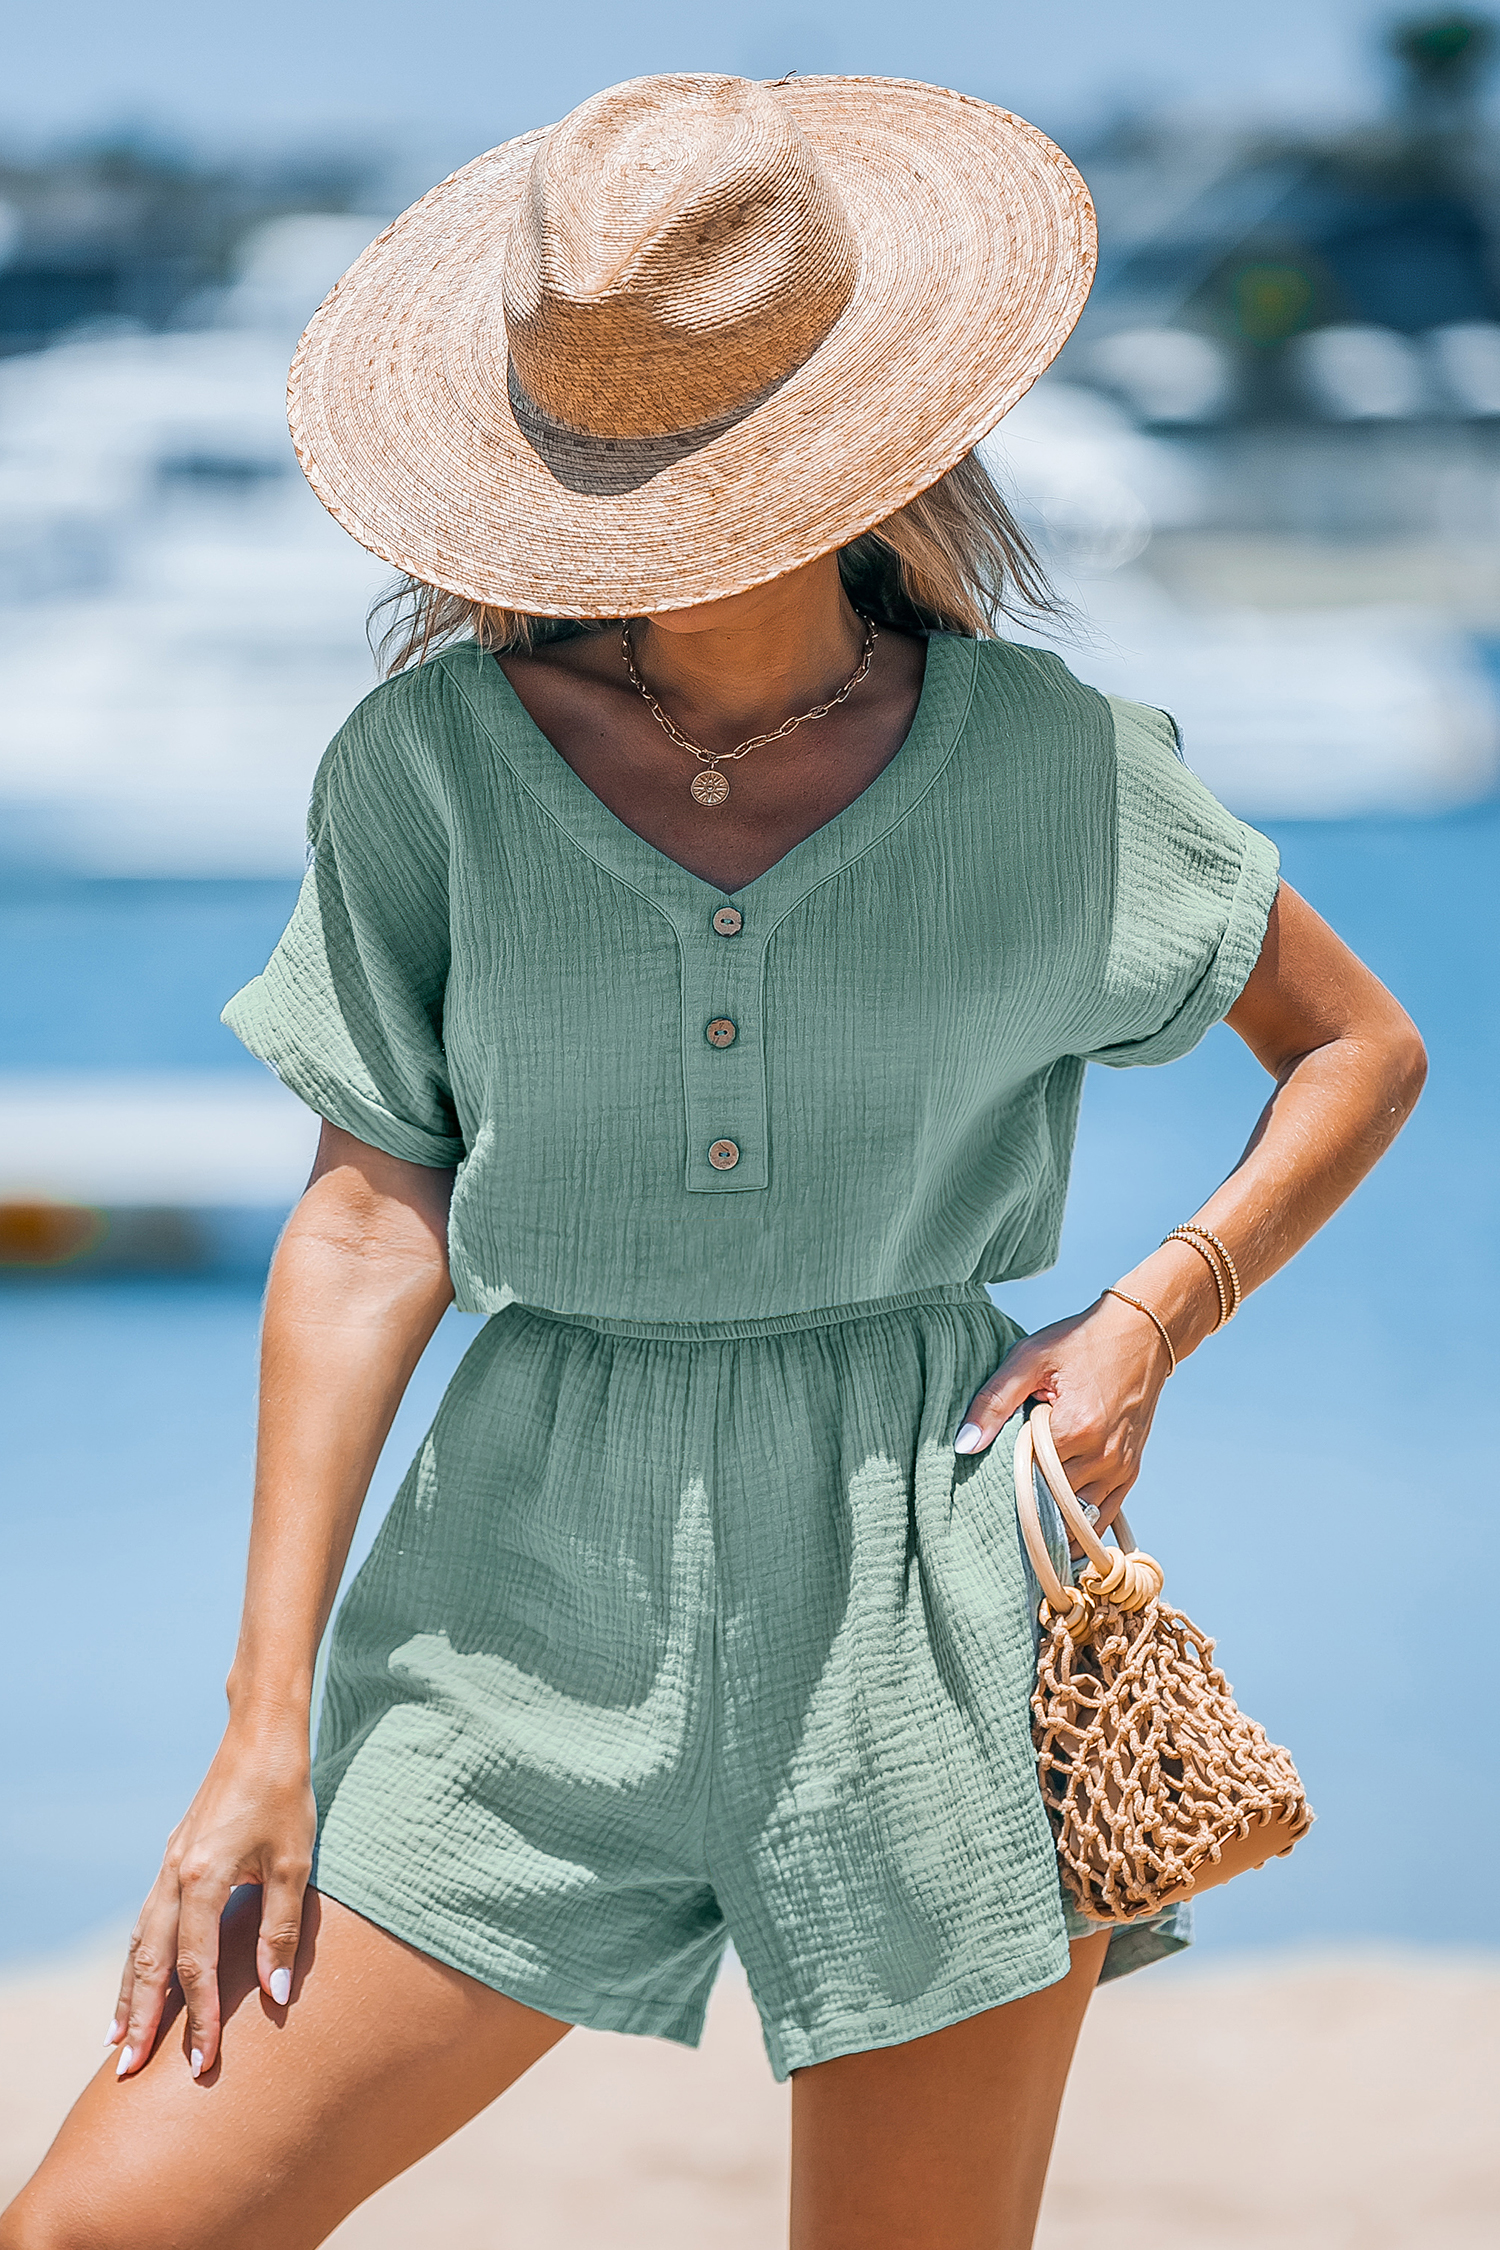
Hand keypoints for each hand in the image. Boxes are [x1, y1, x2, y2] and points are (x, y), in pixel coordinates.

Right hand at [107, 1713, 315, 2080]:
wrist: (262, 1734)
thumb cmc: (284, 1795)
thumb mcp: (293, 1863)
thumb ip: (280, 1931)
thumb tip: (275, 1996)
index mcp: (202, 1878)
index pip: (196, 1967)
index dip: (201, 2019)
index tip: (204, 2064)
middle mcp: (173, 1875)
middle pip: (150, 1962)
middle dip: (140, 2020)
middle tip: (127, 2074)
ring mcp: (168, 1865)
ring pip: (139, 1942)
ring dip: (129, 1992)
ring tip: (118, 2039)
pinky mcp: (173, 1858)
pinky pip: (145, 1920)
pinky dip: (137, 1957)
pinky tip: (138, 1977)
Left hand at [953, 1292, 1173, 1530]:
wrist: (1141, 1333)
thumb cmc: (1080, 1342)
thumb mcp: (1029, 1359)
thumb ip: (993, 1401)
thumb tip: (964, 1445)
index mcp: (1074, 1429)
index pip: (1028, 1480)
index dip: (1005, 1490)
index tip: (985, 1498)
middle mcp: (1102, 1455)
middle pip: (1052, 1503)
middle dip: (1027, 1511)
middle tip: (996, 1524)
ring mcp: (1120, 1466)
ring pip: (1079, 1517)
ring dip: (1053, 1525)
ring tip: (1023, 1537)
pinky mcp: (1130, 1469)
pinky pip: (1105, 1515)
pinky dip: (1081, 1528)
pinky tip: (1060, 1539)